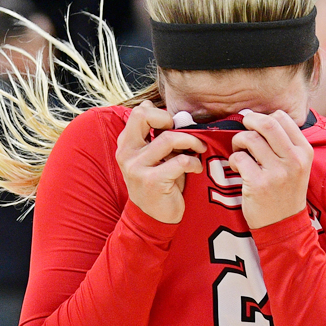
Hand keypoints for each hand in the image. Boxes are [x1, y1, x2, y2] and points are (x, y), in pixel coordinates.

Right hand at [116, 101, 206, 223]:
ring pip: (170, 138)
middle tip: (184, 134)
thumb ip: (155, 135)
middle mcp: (127, 153)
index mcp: (126, 144)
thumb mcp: (153, 157)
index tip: (174, 126)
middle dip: (170, 120)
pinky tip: (196, 168)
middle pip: (144, 116)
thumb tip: (156, 107)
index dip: (160, 114)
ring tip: (199, 150)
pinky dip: (194, 162)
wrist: (153, 218)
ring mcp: (137, 167)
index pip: (138, 112)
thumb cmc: (158, 183)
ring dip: (192, 142)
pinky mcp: (152, 181)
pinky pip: (180, 161)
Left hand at [229, 110, 312, 228]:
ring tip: (240, 152)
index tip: (257, 126)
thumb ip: (286, 143)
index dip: (264, 117)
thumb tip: (263, 118)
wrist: (284, 225)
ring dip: (239, 141)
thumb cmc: (286, 191)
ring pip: (250, 138)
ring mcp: (277, 172)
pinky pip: (239, 158)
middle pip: (266, 123)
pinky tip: (238, 168)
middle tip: (244, 129)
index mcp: (304, 151)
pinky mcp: (259, 184)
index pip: (283, 118)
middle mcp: (294, 160)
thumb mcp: (298, 166)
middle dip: (249, 121)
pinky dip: (234, 159)